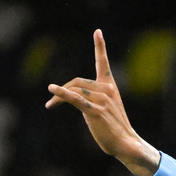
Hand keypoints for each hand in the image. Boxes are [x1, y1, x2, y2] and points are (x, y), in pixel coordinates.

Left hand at [46, 30, 160, 175]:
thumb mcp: (104, 109)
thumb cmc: (114, 128)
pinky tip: (52, 90)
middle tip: (51, 104)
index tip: (97, 31)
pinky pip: (75, 99)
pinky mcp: (94, 110)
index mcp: (110, 86)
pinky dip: (62, 94)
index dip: (100, 46)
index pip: (103, 62)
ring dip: (58, 97)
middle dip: (62, 90)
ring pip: (74, 90)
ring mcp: (102, 99)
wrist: (125, 143)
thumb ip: (91, 99)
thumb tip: (72, 97)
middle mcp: (107, 90)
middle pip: (77, 81)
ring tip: (50, 106)